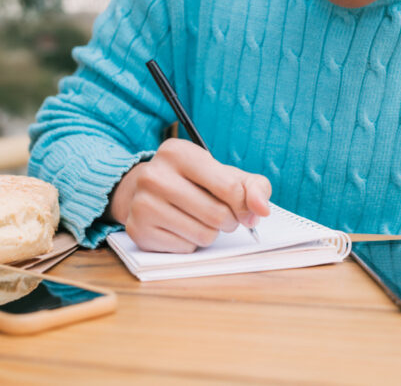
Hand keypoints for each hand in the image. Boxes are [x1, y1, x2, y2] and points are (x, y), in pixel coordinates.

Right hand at [108, 138, 271, 252]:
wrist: (148, 191)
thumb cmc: (195, 181)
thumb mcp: (227, 174)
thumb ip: (254, 187)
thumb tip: (262, 210)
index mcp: (178, 152)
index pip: (229, 187)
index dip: (244, 204)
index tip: (242, 206)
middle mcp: (154, 175)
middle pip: (217, 214)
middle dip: (228, 220)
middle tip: (220, 214)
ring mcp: (143, 203)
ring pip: (203, 235)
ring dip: (211, 233)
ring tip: (200, 219)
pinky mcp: (138, 230)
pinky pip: (185, 248)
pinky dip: (191, 242)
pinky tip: (181, 227)